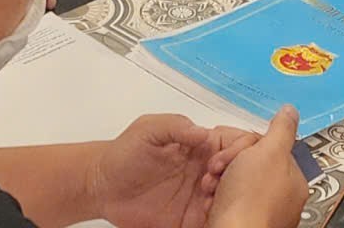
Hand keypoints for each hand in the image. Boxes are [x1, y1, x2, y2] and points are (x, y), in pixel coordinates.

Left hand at [89, 115, 258, 227]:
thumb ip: (177, 126)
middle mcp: (205, 170)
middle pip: (240, 172)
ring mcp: (199, 196)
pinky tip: (206, 214)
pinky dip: (218, 219)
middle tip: (208, 182)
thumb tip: (205, 133)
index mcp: (200, 145)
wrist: (102, 186)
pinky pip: (214, 220)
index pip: (235, 142)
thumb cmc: (124, 153)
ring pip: (231, 198)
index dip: (237, 150)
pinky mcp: (191, 218)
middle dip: (235, 177)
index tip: (219, 161)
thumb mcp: (149, 129)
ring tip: (204, 199)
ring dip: (227, 199)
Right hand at [207, 107, 308, 227]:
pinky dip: (215, 201)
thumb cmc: (250, 201)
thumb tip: (290, 112)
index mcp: (292, 179)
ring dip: (218, 181)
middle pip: (250, 165)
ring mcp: (261, 213)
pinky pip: (225, 203)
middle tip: (218, 170)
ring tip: (212, 188)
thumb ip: (281, 130)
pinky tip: (211, 203)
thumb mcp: (269, 151)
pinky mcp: (242, 224)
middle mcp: (280, 199)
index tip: (234, 151)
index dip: (245, 146)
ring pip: (234, 183)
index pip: (267, 148)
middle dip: (228, 163)